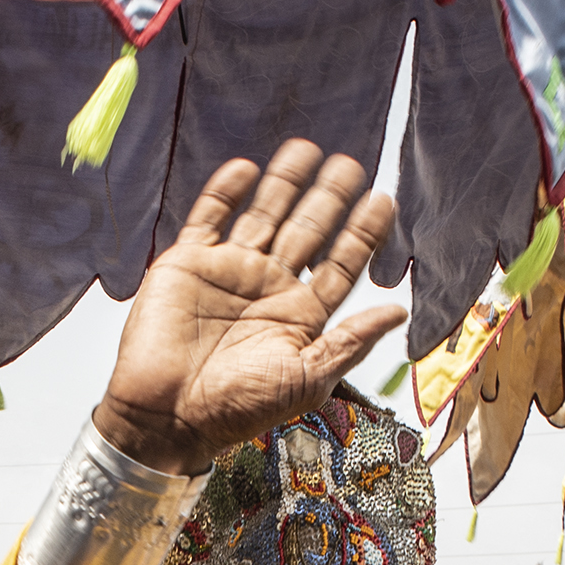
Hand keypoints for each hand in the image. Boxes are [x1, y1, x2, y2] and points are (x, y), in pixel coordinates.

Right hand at [94, 141, 406, 475]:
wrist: (164, 415)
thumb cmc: (236, 409)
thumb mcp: (306, 379)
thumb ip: (350, 342)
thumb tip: (400, 311)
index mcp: (300, 315)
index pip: (340, 264)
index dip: (362, 233)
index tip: (383, 200)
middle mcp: (268, 288)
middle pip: (307, 231)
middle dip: (329, 198)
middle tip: (351, 164)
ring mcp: (229, 272)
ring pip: (264, 215)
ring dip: (284, 183)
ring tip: (308, 149)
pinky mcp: (187, 263)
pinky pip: (210, 217)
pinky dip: (226, 191)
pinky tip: (248, 167)